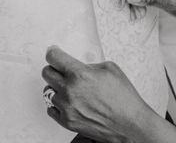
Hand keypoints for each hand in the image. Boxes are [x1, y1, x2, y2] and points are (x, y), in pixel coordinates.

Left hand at [42, 46, 157, 142]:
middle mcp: (70, 91)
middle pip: (46, 73)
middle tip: (62, 69)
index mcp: (80, 75)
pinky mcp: (67, 121)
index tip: (54, 52)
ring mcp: (66, 107)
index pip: (54, 57)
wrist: (129, 123)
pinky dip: (58, 104)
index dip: (53, 53)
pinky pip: (51, 108)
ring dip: (57, 88)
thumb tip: (78, 66)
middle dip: (54, 69)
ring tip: (71, 89)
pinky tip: (69, 101)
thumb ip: (89, 65)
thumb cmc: (123, 97)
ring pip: (48, 91)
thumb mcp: (110, 69)